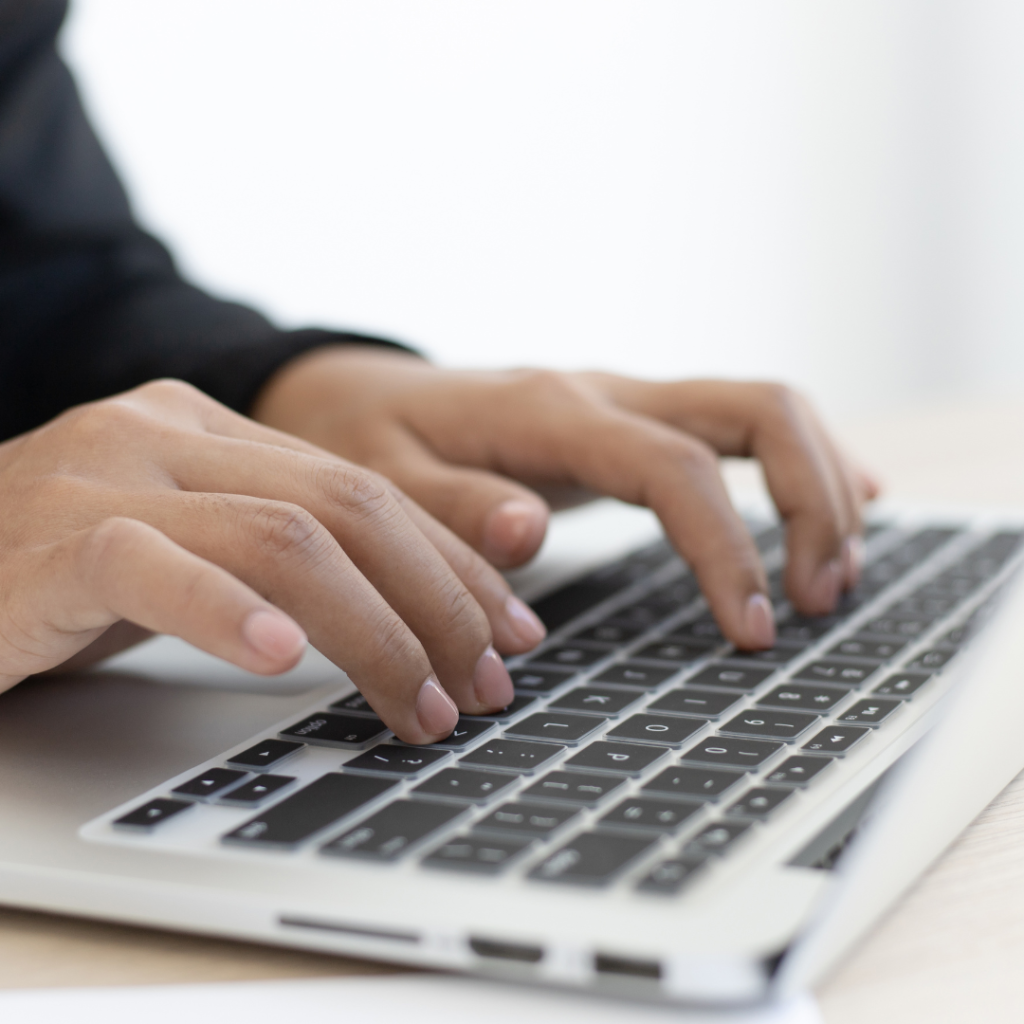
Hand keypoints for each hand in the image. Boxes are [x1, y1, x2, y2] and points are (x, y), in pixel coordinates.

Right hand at [0, 380, 545, 742]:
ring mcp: (110, 473)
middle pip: (352, 508)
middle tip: (490, 683)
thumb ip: (285, 564)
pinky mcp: (52, 536)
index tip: (514, 631)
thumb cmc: (58, 576)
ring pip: (285, 536)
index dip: (456, 564)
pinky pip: (156, 566)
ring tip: (421, 705)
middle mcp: (171, 432)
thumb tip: (412, 621)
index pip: (372, 491)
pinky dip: (228, 613)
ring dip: (375, 631)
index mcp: (216, 432)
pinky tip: (281, 661)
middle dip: (441, 603)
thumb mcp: (194, 557)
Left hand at [253, 348, 879, 648]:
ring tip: (836, 574)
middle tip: (820, 599)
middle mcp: (605, 393)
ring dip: (821, 481)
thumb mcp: (380, 481)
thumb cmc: (367, 440)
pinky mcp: (631, 422)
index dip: (727, 547)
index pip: (674, 468)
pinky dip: (799, 464)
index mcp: (550, 412)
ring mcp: (625, 402)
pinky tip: (838, 505)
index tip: (749, 630)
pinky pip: (739, 426)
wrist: (357, 394)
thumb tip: (529, 533)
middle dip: (812, 500)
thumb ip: (450, 510)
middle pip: (757, 410)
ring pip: (762, 409)